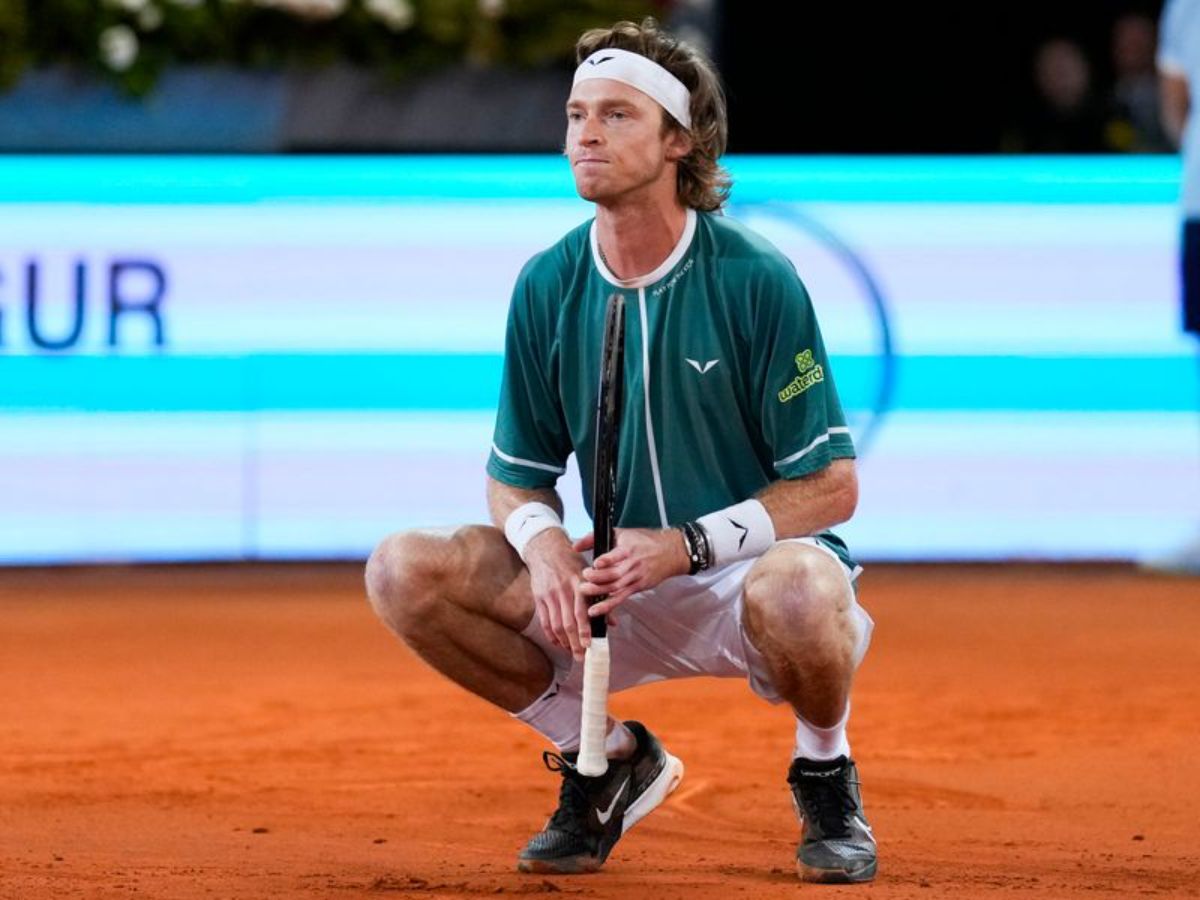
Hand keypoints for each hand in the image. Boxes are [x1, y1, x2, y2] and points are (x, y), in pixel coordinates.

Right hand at [523, 528, 590, 660]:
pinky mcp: (539, 598)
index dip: (585, 631)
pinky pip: (544, 621)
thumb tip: (612, 623)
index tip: (589, 645)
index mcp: (579, 584)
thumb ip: (599, 599)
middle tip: (581, 656)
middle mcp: (563, 591)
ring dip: (564, 642)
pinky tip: (557, 642)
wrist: (545, 549)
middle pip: (568, 623)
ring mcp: (549, 595)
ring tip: (571, 651)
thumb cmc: (571, 562)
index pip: (582, 612)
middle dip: (575, 643)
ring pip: (556, 625)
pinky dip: (551, 635)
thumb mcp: (587, 575)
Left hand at [574, 527, 689, 618]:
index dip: (607, 560)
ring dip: (600, 593)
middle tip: (583, 582)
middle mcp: (633, 564)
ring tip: (585, 594)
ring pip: (617, 588)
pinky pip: (622, 598)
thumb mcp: (621, 533)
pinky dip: (609, 605)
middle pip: (615, 575)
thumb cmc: (644, 541)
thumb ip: (596, 538)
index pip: (618, 555)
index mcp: (629, 549)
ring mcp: (636, 577)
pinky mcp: (638, 587)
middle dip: (598, 580)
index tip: (595, 564)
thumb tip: (575, 546)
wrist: (671, 552)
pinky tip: (597, 610)